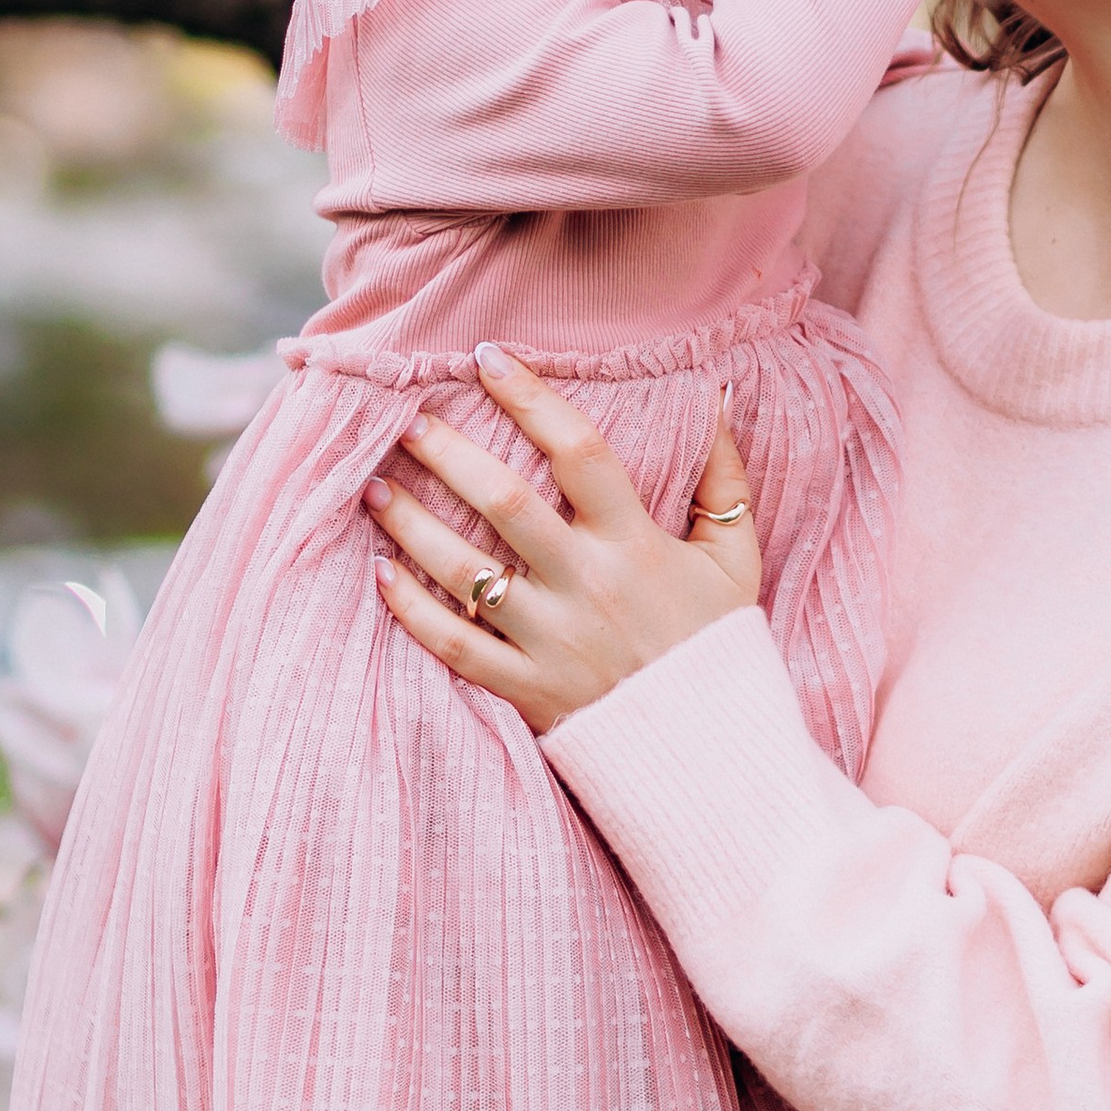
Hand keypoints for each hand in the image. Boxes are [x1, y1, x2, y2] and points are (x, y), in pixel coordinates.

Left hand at [367, 352, 761, 732]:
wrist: (710, 753)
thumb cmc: (717, 643)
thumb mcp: (735, 558)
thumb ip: (723, 475)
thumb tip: (714, 394)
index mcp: (638, 545)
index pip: (581, 452)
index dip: (533, 398)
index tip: (487, 357)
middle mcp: (589, 586)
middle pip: (507, 504)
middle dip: (450, 454)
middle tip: (406, 417)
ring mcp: (552, 641)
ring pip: (466, 572)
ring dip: (413, 524)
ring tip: (376, 486)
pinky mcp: (526, 689)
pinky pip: (455, 646)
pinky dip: (411, 611)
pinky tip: (378, 572)